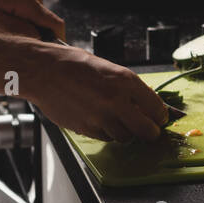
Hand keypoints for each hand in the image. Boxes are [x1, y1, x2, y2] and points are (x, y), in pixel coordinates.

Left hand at [0, 0, 65, 41]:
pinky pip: (27, 9)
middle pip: (45, 23)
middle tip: (3, 35)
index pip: (56, 25)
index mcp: (27, 1)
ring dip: (19, 25)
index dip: (54, 41)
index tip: (38, 52)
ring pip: (34, 17)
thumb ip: (13, 28)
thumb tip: (37, 39)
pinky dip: (15, 16)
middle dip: (30, 35)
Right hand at [24, 43, 167, 142]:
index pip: (157, 109)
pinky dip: (107, 133)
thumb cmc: (72, 64)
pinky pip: (105, 138)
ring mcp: (101, 117)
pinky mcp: (87, 128)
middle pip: (147, 131)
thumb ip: (126, 87)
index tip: (159, 118)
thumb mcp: (107, 68)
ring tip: (117, 120)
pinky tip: (99, 119)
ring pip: (125, 138)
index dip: (160, 116)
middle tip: (148, 129)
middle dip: (150, 132)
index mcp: (125, 81)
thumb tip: (144, 105)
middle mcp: (116, 100)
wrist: (43, 71)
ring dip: (125, 132)